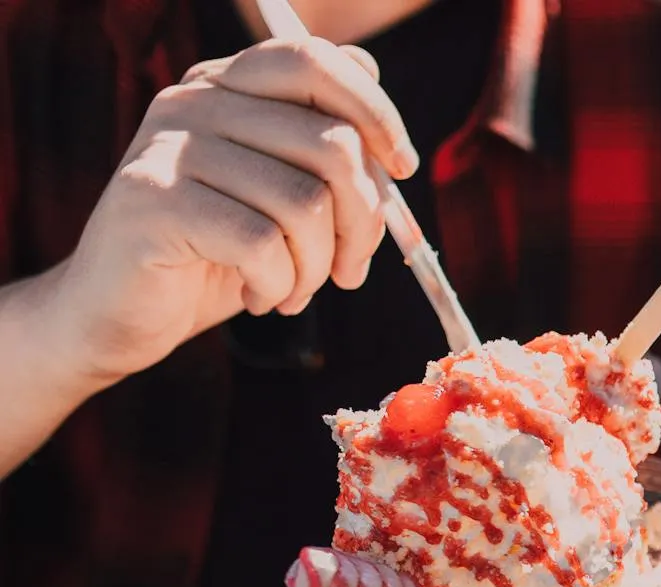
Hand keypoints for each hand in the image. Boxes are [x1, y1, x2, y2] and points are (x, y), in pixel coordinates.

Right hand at [46, 36, 416, 390]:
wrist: (121, 312)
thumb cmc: (216, 255)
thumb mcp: (281, 197)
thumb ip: (322, 149)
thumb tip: (378, 103)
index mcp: (227, 86)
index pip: (316, 62)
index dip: (376, 112)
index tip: (401, 167)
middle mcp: (194, 102)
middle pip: (331, 143)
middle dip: (364, 223)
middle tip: (348, 270)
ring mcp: (168, 147)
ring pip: (306, 203)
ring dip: (318, 268)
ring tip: (295, 290)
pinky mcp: (153, 202)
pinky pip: (262, 244)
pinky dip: (280, 286)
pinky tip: (261, 296)